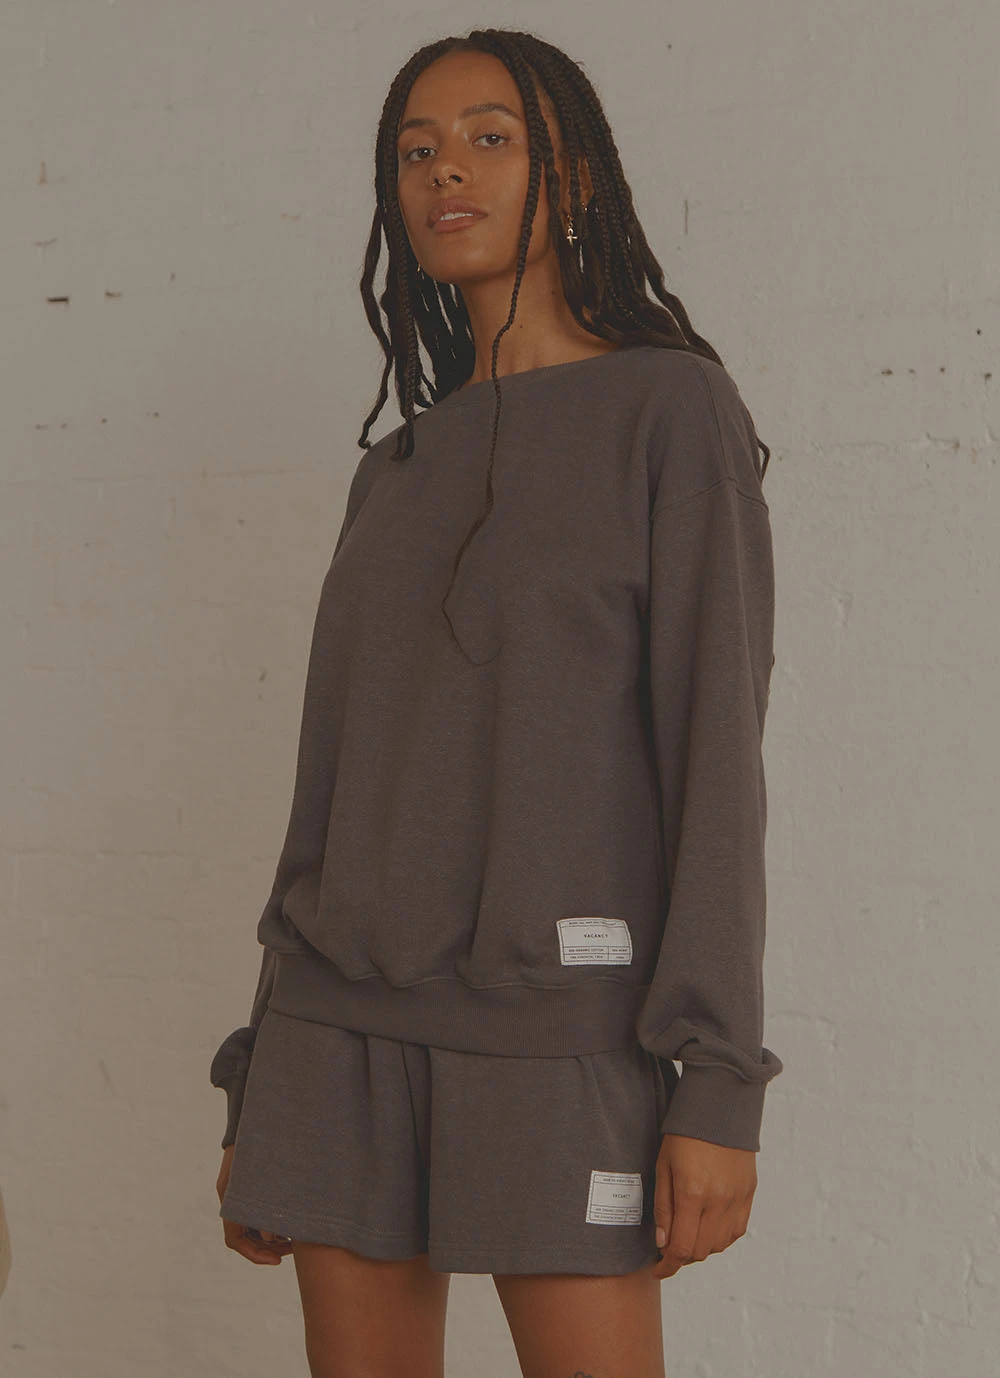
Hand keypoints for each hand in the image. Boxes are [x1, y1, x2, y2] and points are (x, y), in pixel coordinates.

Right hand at [217, 1144, 293, 1265]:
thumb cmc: (259, 1141)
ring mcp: (240, 1192)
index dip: (255, 1255)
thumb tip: (274, 1237)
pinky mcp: (250, 1185)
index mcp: (230, 1198)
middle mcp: (232, 1198)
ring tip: (296, 1238)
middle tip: (293, 1251)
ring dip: (272, 1236)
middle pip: (245, 1236)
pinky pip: (257, 1211)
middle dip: (268, 1248)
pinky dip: (272, 1220)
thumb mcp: (264, 1174)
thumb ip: (267, 1204)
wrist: (253, 1116)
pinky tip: (292, 1219)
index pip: (235, 1240)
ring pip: (253, 1226)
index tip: (278, 1260)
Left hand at [650, 1133, 756, 1279]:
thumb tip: (662, 1243)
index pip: (681, 1247)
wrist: (719, 1106)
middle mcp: (718, 1201)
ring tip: (688, 1235)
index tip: (658, 1269)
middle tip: (669, 1248)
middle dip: (682, 1256)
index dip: (668, 1265)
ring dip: (702, 1248)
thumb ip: (663, 1207)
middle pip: (701, 1251)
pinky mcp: (749, 1193)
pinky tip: (709, 1228)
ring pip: (720, 1245)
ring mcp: (737, 1199)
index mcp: (692, 1193)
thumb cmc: (684, 1133)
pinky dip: (722, 1237)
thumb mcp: (663, 1166)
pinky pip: (737, 1231)